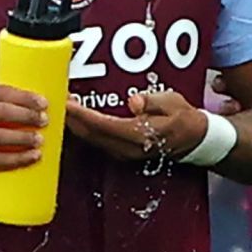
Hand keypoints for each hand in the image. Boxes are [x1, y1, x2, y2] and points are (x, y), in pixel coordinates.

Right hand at [0, 83, 47, 170]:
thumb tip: (17, 98)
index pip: (0, 91)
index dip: (24, 96)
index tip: (42, 101)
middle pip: (2, 112)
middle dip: (28, 116)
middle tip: (44, 119)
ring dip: (24, 138)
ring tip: (39, 139)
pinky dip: (13, 158)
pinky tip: (28, 157)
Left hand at [66, 87, 209, 160]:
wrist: (193, 138)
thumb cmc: (182, 119)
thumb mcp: (172, 103)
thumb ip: (151, 101)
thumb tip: (134, 102)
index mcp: (138, 135)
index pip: (103, 125)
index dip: (82, 115)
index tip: (67, 103)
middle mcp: (127, 148)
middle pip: (91, 135)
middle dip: (72, 119)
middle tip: (59, 99)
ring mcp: (123, 153)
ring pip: (91, 140)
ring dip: (76, 125)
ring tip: (65, 107)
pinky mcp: (121, 152)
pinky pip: (96, 141)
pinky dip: (84, 130)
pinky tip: (77, 119)